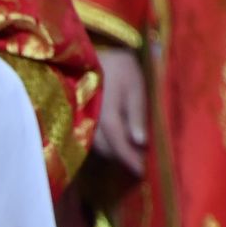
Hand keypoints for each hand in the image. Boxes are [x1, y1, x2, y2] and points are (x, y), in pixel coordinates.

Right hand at [92, 46, 148, 175]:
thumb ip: (136, 112)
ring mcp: (84, 122)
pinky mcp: (81, 119)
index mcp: (107, 116)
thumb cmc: (117, 65)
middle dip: (125, 160)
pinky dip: (108, 145)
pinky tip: (121, 143)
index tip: (144, 174)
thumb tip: (141, 142)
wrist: (87, 52)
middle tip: (143, 167)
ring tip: (134, 157)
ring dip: (116, 154)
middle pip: (109, 151)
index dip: (132, 161)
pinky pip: (94, 139)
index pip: (121, 146)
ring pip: (100, 148)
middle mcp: (92, 124)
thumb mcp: (134, 84)